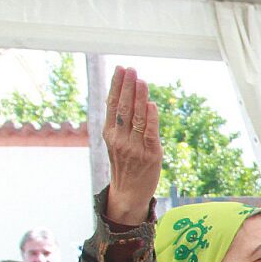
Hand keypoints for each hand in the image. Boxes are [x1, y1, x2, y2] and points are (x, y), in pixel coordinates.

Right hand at [103, 66, 162, 225]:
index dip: (117, 86)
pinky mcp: (150, 155)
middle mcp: (119, 138)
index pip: (113, 104)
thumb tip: (127, 98)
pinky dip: (150, 118)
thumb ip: (121, 123)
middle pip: (123, 108)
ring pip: (136, 117)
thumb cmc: (126, 164)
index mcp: (110, 133)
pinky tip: (151, 104)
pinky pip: (149, 133)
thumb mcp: (117, 142)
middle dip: (127, 87)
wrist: (129, 192)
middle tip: (131, 69)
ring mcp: (134, 147)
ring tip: (141, 80)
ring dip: (139, 97)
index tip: (120, 69)